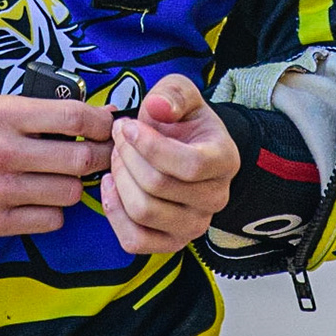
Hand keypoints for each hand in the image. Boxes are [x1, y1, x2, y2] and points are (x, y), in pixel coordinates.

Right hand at [0, 96, 112, 249]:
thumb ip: (45, 110)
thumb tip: (103, 114)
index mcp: (4, 114)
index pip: (74, 117)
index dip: (102, 123)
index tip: (107, 127)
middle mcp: (2, 151)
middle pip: (80, 159)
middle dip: (98, 157)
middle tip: (97, 155)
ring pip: (70, 192)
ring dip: (72, 185)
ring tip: (58, 176)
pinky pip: (51, 220)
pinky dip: (53, 210)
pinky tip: (38, 198)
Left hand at [102, 74, 238, 253]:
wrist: (187, 147)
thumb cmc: (183, 121)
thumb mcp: (181, 93)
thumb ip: (172, 93)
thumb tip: (157, 107)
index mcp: (223, 160)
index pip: (189, 164)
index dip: (150, 145)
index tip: (128, 126)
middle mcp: (215, 198)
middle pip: (158, 186)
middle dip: (127, 156)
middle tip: (119, 138)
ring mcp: (195, 225)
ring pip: (143, 212)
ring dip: (119, 179)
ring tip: (117, 158)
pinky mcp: (171, 242)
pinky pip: (134, 240)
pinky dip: (114, 212)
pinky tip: (111, 185)